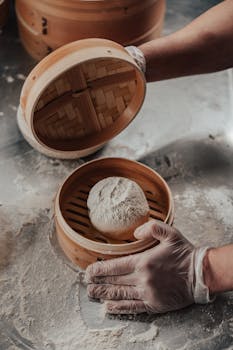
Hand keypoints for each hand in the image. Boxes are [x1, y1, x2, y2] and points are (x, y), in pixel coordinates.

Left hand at [85, 220, 208, 313]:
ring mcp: (148, 294)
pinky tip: (109, 307)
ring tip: (92, 294)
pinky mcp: (154, 304)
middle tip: (86, 283)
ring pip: (120, 295)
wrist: (200, 274)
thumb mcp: (170, 233)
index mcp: (144, 262)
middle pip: (115, 282)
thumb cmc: (184, 253)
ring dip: (104, 295)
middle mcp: (143, 279)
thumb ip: (151, 228)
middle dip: (98, 283)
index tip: (89, 271)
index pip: (115, 266)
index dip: (100, 269)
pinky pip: (133, 307)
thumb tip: (135, 232)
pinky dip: (119, 308)